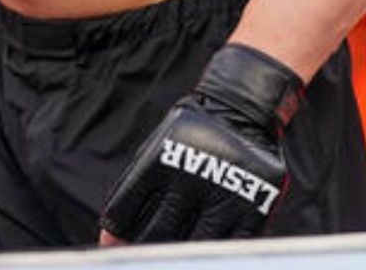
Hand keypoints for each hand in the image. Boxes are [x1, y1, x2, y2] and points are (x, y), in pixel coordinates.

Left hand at [100, 45, 301, 243]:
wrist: (239, 112)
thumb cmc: (187, 140)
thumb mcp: (155, 153)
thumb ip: (132, 194)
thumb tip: (109, 244)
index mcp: (160, 161)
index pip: (125, 212)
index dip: (117, 234)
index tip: (120, 241)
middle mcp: (191, 178)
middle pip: (157, 235)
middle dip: (147, 248)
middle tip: (150, 251)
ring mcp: (225, 193)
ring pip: (195, 246)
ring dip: (181, 253)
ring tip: (179, 251)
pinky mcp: (256, 206)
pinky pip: (232, 245)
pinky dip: (215, 251)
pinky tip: (208, 247)